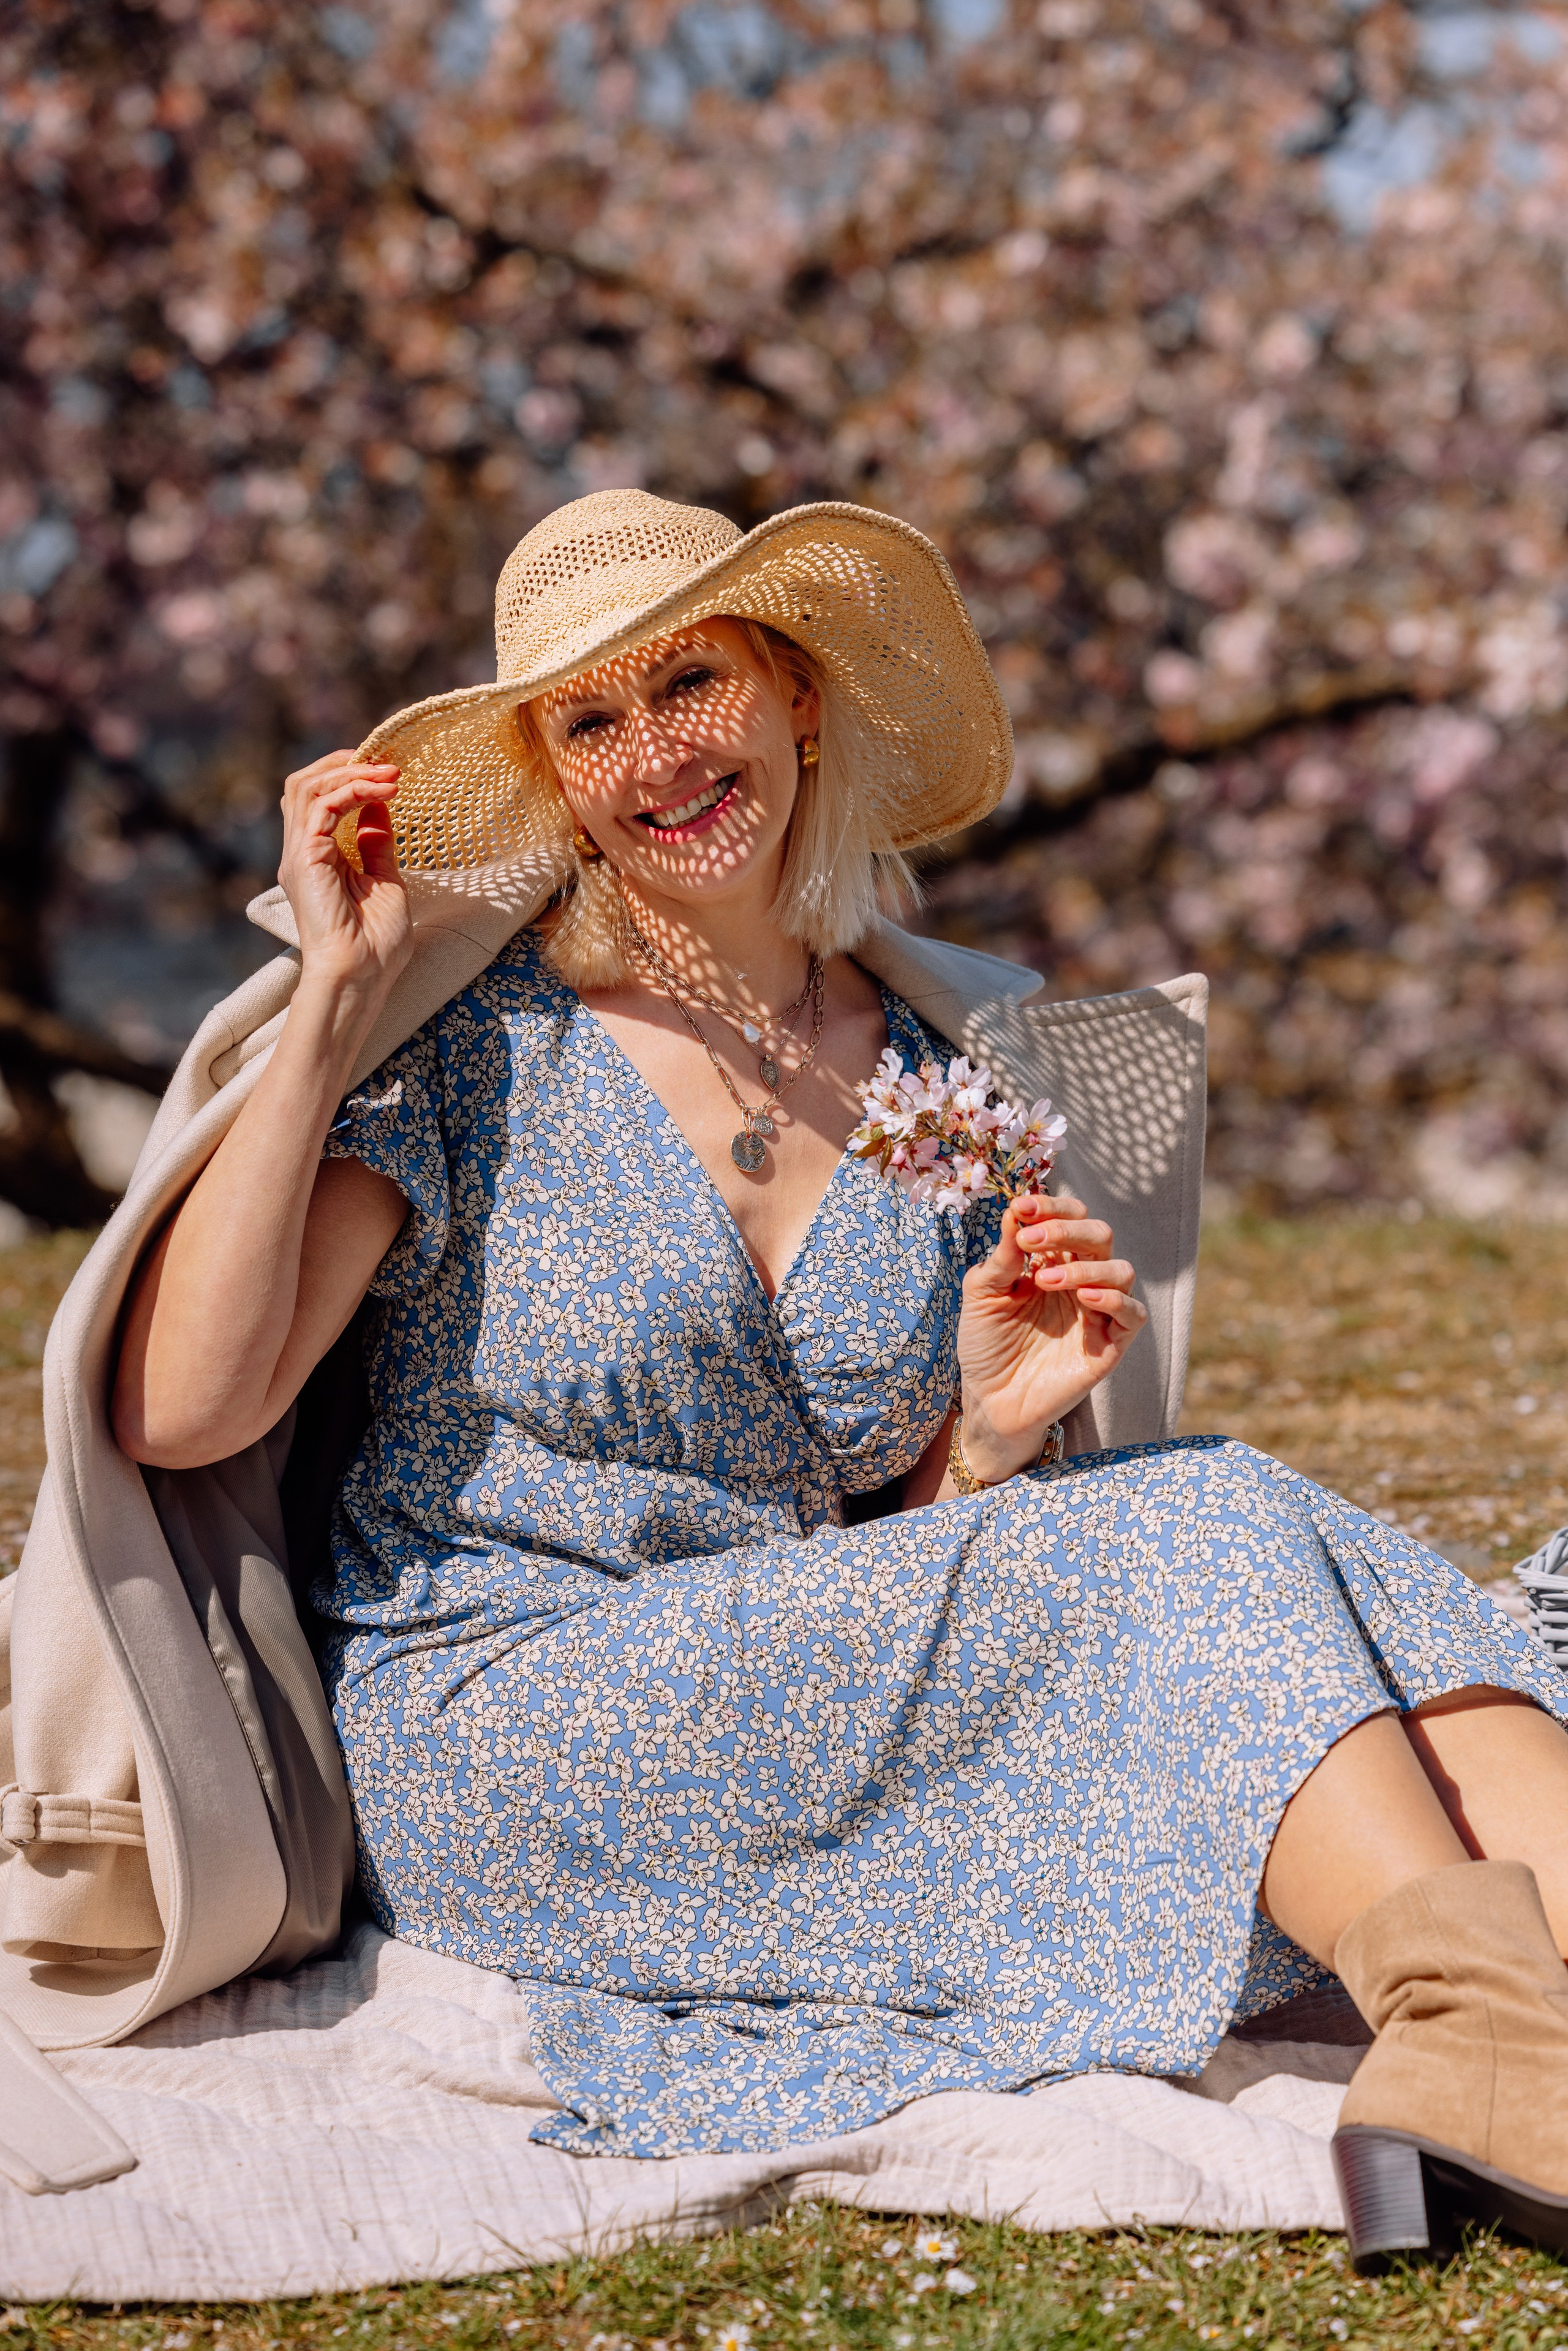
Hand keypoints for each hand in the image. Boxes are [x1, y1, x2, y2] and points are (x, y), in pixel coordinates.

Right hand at [278, 750, 410, 997]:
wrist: (362, 976)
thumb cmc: (376, 945)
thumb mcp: (384, 881)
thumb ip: (376, 844)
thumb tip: (380, 807)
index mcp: (318, 858)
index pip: (321, 799)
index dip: (350, 776)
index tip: (389, 772)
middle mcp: (302, 852)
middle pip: (306, 784)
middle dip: (345, 764)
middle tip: (388, 763)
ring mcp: (299, 854)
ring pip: (309, 787)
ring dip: (352, 772)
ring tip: (391, 774)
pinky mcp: (304, 858)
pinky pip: (321, 805)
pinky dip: (352, 789)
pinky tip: (382, 791)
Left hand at [955, 1191, 1147, 1481]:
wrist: (990, 1400)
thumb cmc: (986, 1344)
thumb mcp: (982, 1295)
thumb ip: (1002, 1257)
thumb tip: (1015, 1210)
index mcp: (1051, 1261)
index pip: (1069, 1217)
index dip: (1051, 1208)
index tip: (1022, 1208)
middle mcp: (1081, 1280)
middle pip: (1099, 1235)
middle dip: (1067, 1229)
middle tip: (1031, 1242)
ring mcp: (1098, 1311)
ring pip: (1121, 1269)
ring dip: (1085, 1266)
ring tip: (1044, 1281)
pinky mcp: (1111, 1343)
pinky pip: (1133, 1313)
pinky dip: (1112, 1298)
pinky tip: (1083, 1298)